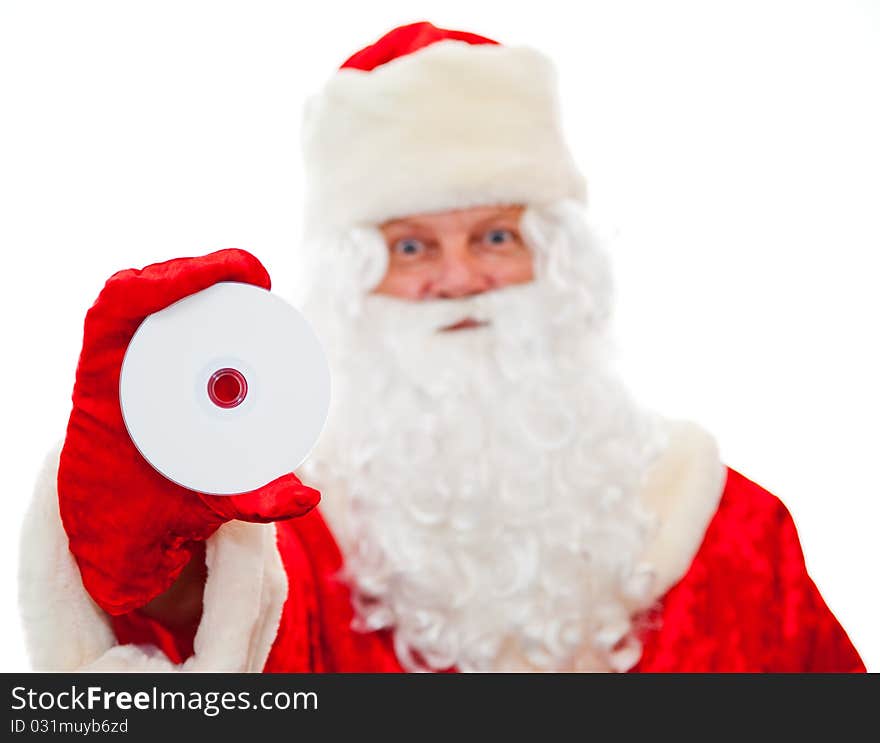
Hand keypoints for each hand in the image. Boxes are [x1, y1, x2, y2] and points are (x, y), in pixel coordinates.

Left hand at [57, 249, 319, 616]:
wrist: (119, 535)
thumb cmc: (148, 521)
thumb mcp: (198, 511)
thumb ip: (252, 506)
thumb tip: (306, 498)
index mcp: (102, 393)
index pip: (122, 305)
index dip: (176, 277)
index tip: (237, 275)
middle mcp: (109, 371)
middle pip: (140, 289)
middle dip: (200, 273)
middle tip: (254, 281)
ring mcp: (124, 367)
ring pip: (150, 297)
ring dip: (197, 281)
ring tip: (248, 284)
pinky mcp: (141, 370)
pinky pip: (158, 318)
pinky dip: (192, 299)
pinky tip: (231, 301)